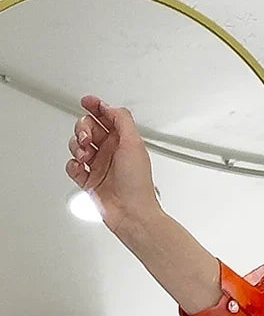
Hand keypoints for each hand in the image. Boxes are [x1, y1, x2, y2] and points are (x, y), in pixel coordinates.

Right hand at [66, 97, 158, 231]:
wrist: (133, 214)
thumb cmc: (138, 185)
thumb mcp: (134, 143)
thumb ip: (122, 119)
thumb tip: (108, 107)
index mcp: (123, 141)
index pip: (106, 116)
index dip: (95, 106)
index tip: (86, 101)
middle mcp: (111, 152)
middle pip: (88, 128)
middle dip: (83, 129)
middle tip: (87, 139)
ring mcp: (99, 166)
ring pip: (78, 145)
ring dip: (77, 146)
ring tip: (86, 156)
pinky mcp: (90, 181)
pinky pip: (73, 166)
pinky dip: (73, 164)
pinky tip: (80, 167)